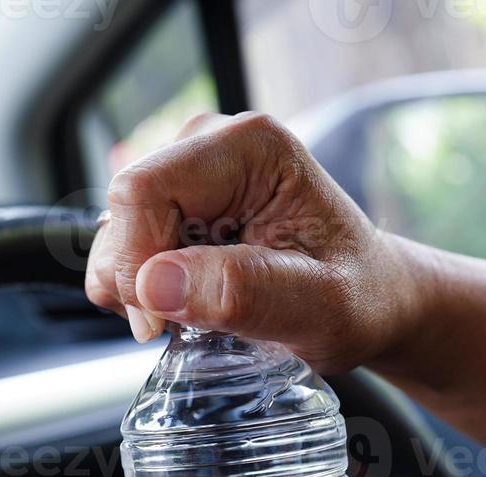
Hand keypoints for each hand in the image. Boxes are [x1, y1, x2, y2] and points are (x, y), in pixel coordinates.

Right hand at [84, 111, 436, 373]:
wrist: (370, 298)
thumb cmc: (358, 297)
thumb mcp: (319, 308)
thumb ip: (244, 292)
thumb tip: (155, 284)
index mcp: (250, 147)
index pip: (144, 191)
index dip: (136, 262)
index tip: (161, 325)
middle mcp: (211, 142)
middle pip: (121, 210)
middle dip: (139, 282)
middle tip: (193, 324)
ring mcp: (188, 170)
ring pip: (115, 232)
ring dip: (142, 289)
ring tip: (203, 311)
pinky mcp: (174, 202)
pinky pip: (124, 246)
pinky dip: (144, 287)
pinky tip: (190, 300)